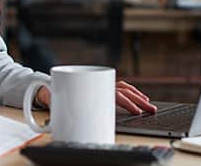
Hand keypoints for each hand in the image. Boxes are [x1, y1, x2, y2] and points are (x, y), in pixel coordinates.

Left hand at [34, 81, 156, 113]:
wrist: (50, 86)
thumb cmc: (56, 95)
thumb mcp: (59, 102)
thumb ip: (65, 108)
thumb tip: (68, 117)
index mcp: (92, 87)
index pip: (115, 95)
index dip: (127, 103)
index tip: (137, 111)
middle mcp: (99, 83)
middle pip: (124, 91)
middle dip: (139, 100)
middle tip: (150, 109)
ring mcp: (102, 83)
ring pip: (124, 87)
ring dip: (137, 95)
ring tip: (148, 103)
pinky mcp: (103, 86)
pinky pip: (120, 87)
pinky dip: (131, 91)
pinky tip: (138, 97)